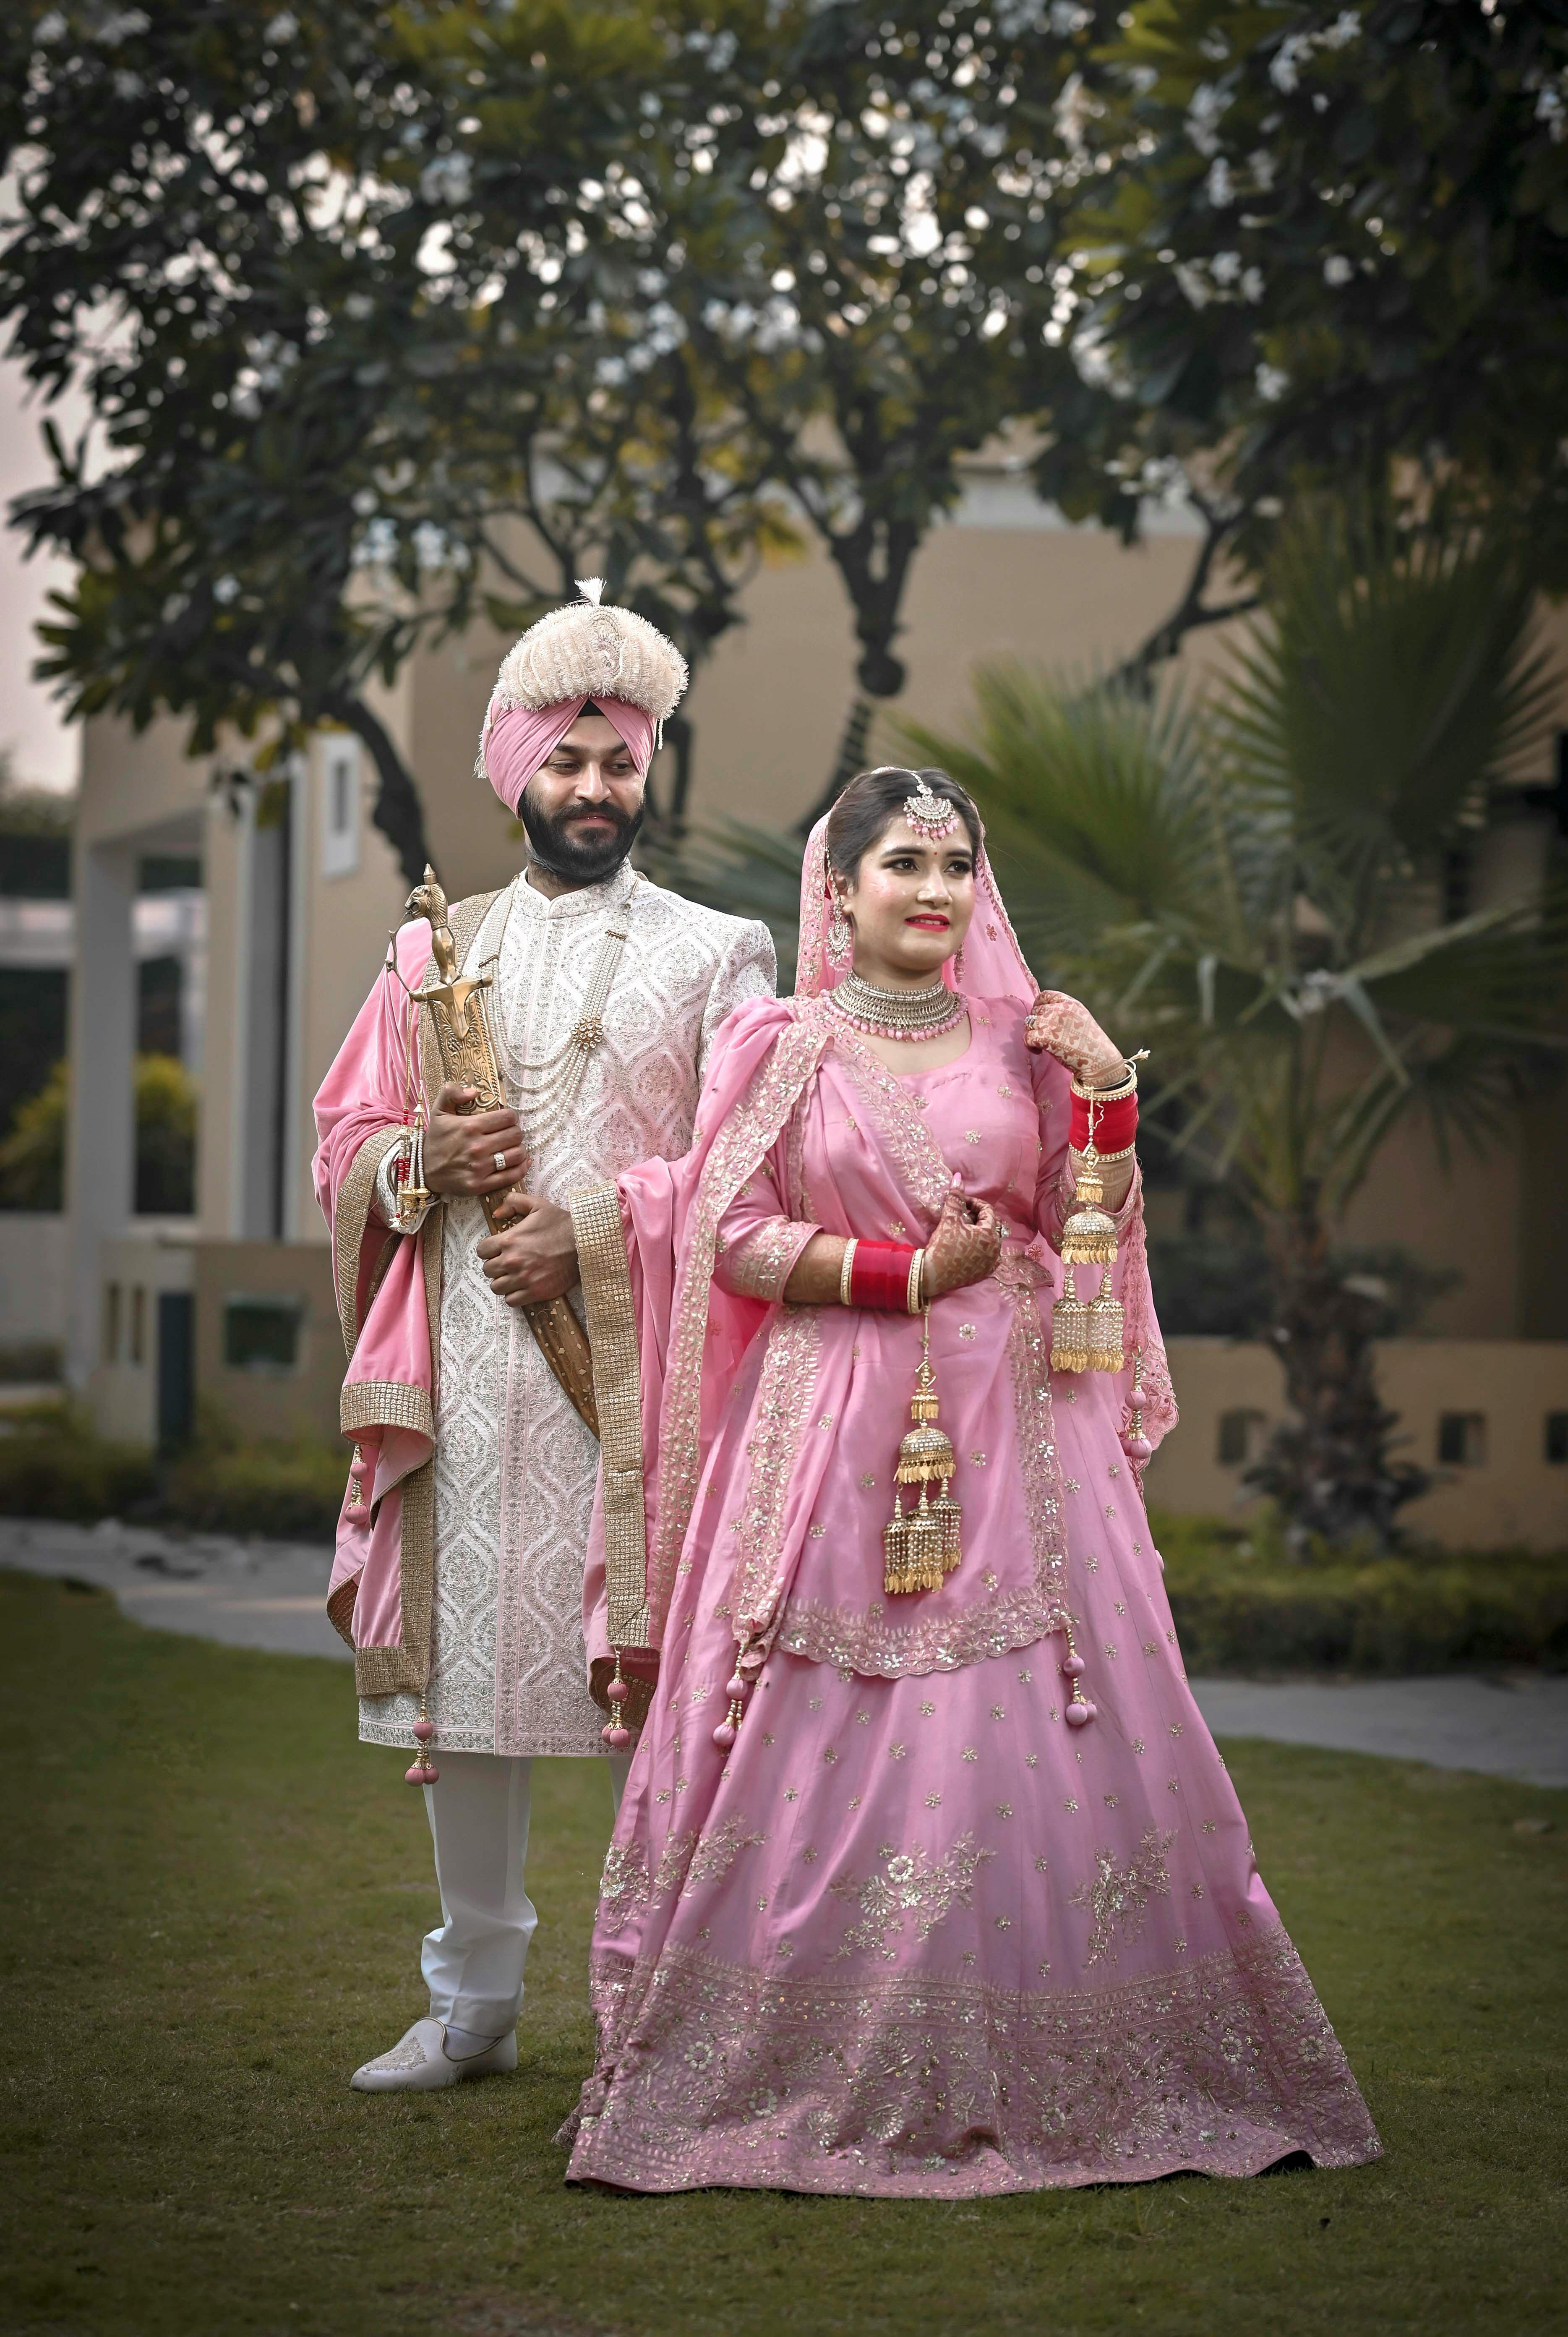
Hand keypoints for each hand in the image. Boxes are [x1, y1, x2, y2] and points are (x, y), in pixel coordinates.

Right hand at [422, 1080, 524, 1197]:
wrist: (423, 1171)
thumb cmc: (435, 1140)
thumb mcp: (438, 1111)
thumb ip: (451, 1092)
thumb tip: (474, 1091)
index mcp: (470, 1126)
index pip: (507, 1117)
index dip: (511, 1116)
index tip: (506, 1120)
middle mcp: (477, 1147)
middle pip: (516, 1135)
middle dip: (515, 1132)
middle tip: (509, 1134)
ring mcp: (480, 1168)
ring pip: (517, 1154)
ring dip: (519, 1149)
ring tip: (513, 1147)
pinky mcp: (481, 1185)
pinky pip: (512, 1176)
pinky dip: (522, 1168)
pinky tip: (522, 1162)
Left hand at [477, 1192, 579, 1307]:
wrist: (584, 1244)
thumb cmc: (560, 1224)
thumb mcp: (537, 1205)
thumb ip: (513, 1202)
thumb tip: (497, 1213)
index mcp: (509, 1240)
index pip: (482, 1251)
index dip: (488, 1251)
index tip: (498, 1251)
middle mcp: (512, 1261)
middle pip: (487, 1270)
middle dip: (495, 1266)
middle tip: (507, 1263)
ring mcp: (523, 1279)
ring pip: (497, 1287)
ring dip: (503, 1282)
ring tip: (513, 1276)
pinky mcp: (535, 1292)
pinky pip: (511, 1300)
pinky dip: (514, 1295)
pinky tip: (522, 1286)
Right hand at [922, 1178, 1002, 1300]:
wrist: (932, 1275)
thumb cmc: (942, 1245)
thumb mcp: (949, 1220)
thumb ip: (955, 1198)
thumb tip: (958, 1177)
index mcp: (990, 1234)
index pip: (987, 1210)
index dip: (973, 1203)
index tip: (960, 1202)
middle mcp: (996, 1249)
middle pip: (990, 1224)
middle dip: (977, 1217)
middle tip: (960, 1215)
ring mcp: (991, 1262)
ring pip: (989, 1239)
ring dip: (978, 1231)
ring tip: (962, 1230)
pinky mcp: (984, 1272)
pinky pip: (987, 1255)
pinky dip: (980, 1247)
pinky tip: (967, 1245)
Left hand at [1023, 990, 1125, 1087]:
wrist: (1099, 1061)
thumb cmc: (1090, 1044)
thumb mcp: (1081, 1018)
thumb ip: (1064, 1011)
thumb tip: (1042, 1013)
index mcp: (1070, 1003)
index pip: (1044, 995)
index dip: (1038, 1005)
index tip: (1040, 1017)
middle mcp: (1060, 1009)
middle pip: (1035, 1011)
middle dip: (1036, 1023)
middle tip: (1043, 1036)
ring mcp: (1052, 1022)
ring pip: (1029, 1023)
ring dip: (1032, 1034)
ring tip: (1041, 1045)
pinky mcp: (1046, 1037)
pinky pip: (1027, 1037)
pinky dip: (1029, 1045)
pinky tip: (1039, 1051)